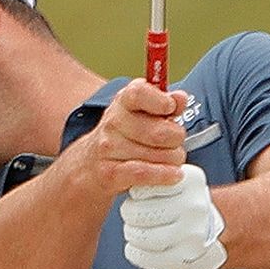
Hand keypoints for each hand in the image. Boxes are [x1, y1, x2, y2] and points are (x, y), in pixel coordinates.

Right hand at [63, 80, 189, 195]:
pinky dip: (164, 175)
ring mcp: (110, 148)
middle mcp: (114, 122)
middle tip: (175, 142)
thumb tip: (180, 98)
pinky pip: (144, 173)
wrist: (89, 164)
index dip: (160, 101)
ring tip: (170, 159)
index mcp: (123, 101)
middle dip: (176, 139)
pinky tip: (174, 174)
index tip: (172, 108)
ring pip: (158, 155)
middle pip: (159, 132)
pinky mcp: (111, 173)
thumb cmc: (121, 135)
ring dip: (173, 160)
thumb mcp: (140, 111)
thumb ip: (163, 103)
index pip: (139, 93)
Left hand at [122, 164, 226, 268]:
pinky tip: (136, 249)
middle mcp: (194, 208)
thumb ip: (158, 180)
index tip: (137, 197)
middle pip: (141, 214)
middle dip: (130, 215)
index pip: (144, 188)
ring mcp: (192, 236)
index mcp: (191, 183)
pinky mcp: (186, 259)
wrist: (230, 230)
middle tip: (132, 216)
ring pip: (144, 237)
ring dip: (133, 235)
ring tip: (136, 232)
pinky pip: (148, 258)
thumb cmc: (196, 206)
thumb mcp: (184, 182)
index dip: (135, 195)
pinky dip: (135, 253)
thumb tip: (126, 184)